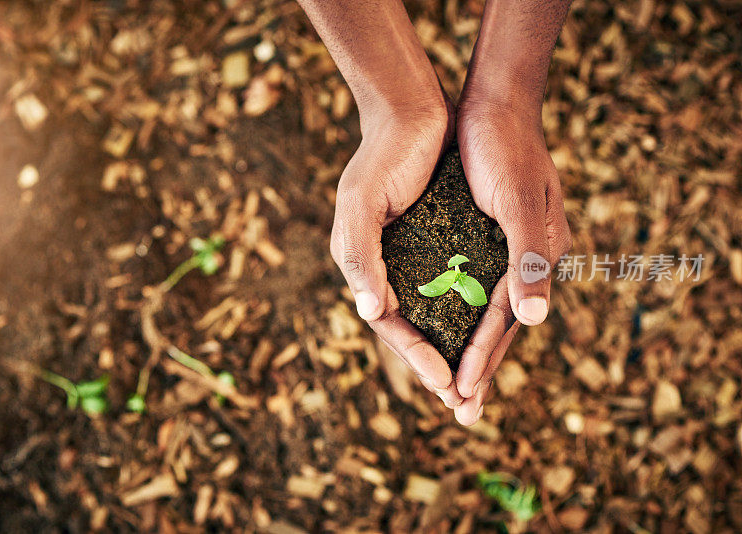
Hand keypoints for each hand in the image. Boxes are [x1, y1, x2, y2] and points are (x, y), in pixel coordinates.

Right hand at [330, 99, 465, 408]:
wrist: (412, 110)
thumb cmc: (383, 157)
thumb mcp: (361, 206)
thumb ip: (360, 258)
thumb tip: (368, 313)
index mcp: (366, 264)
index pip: (390, 324)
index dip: (416, 356)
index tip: (446, 386)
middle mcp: (389, 265)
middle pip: (415, 327)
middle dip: (439, 367)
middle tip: (465, 407)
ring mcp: (415, 254)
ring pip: (438, 313)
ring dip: (457, 346)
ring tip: (478, 383)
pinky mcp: (441, 238)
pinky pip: (455, 285)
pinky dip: (469, 311)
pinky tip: (488, 330)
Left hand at [452, 100, 571, 424]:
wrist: (495, 101)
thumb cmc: (503, 148)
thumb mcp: (515, 201)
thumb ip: (529, 260)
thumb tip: (535, 321)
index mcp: (536, 256)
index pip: (504, 322)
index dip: (481, 358)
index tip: (459, 396)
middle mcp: (526, 258)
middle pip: (499, 326)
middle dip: (479, 370)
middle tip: (461, 415)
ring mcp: (508, 248)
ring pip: (486, 311)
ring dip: (471, 349)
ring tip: (454, 386)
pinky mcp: (489, 236)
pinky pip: (476, 285)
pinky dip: (463, 313)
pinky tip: (448, 328)